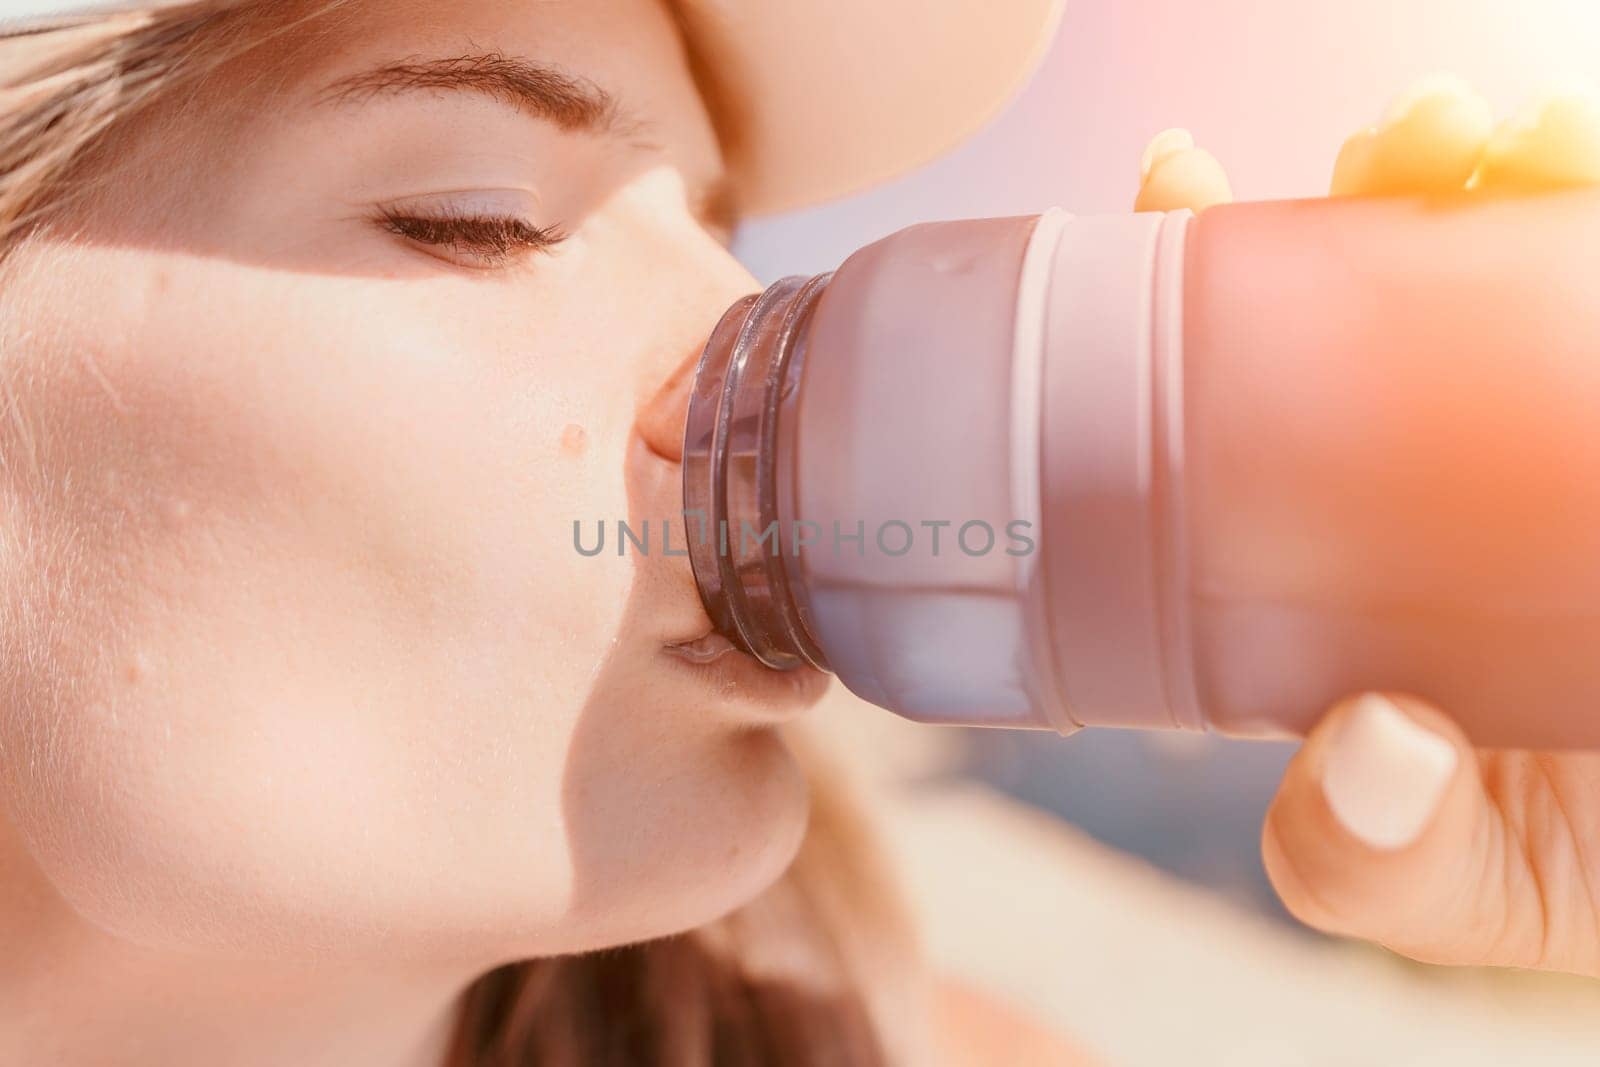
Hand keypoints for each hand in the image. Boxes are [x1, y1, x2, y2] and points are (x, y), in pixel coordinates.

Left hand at [1139, 77, 1599, 977]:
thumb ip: (1378, 862)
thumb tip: (1361, 750)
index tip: (1176, 191)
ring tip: (1488, 142)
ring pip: (1497, 247)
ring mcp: (1538, 411)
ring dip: (1483, 164)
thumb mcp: (1476, 880)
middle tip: (1392, 147)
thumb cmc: (1598, 854)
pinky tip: (1563, 159)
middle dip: (1367, 188)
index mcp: (1352, 549)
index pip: (1254, 396)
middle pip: (1374, 289)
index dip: (1202, 287)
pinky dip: (1573, 189)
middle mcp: (1441, 462)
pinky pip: (1585, 258)